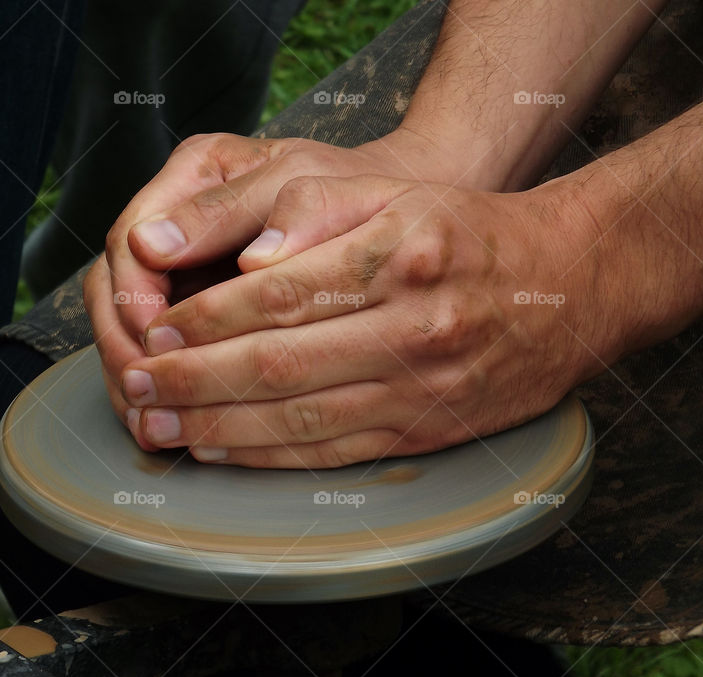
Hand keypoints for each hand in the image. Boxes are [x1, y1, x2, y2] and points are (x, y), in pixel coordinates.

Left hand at [84, 129, 465, 447]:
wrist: (566, 289)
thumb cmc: (471, 233)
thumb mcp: (401, 194)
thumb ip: (319, 212)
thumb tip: (247, 258)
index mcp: (401, 257)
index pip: (281, 295)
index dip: (207, 318)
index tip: (155, 327)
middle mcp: (413, 327)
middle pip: (280, 364)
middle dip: (194, 378)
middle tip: (136, 384)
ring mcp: (421, 389)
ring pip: (300, 418)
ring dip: (218, 426)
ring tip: (158, 424)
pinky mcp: (423, 431)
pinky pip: (333, 452)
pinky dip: (270, 455)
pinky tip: (222, 450)